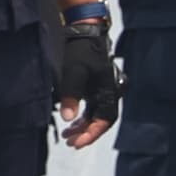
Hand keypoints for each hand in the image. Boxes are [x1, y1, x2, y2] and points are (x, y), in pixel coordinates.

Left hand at [55, 16, 120, 146]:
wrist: (86, 32)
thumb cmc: (82, 51)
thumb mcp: (74, 73)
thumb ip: (71, 95)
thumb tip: (67, 118)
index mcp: (108, 92)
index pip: (104, 121)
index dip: (92, 134)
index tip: (78, 143)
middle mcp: (109, 94)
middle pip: (100, 121)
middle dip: (85, 133)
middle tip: (70, 143)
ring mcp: (102, 91)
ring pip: (95, 116)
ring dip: (82, 127)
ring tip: (67, 136)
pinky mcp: (96, 87)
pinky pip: (91, 108)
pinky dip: (82, 117)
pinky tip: (71, 121)